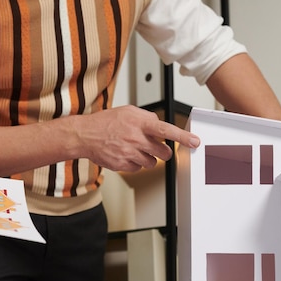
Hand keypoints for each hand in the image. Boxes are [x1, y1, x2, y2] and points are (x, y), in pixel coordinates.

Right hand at [75, 105, 199, 171]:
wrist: (85, 135)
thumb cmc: (105, 122)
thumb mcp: (127, 112)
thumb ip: (146, 118)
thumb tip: (159, 124)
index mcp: (140, 123)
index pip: (167, 130)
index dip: (183, 137)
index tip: (195, 142)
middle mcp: (136, 139)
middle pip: (163, 152)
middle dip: (163, 152)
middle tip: (156, 148)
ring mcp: (130, 153)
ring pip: (152, 163)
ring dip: (148, 158)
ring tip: (135, 149)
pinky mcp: (123, 165)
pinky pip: (138, 168)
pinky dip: (135, 164)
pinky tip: (126, 155)